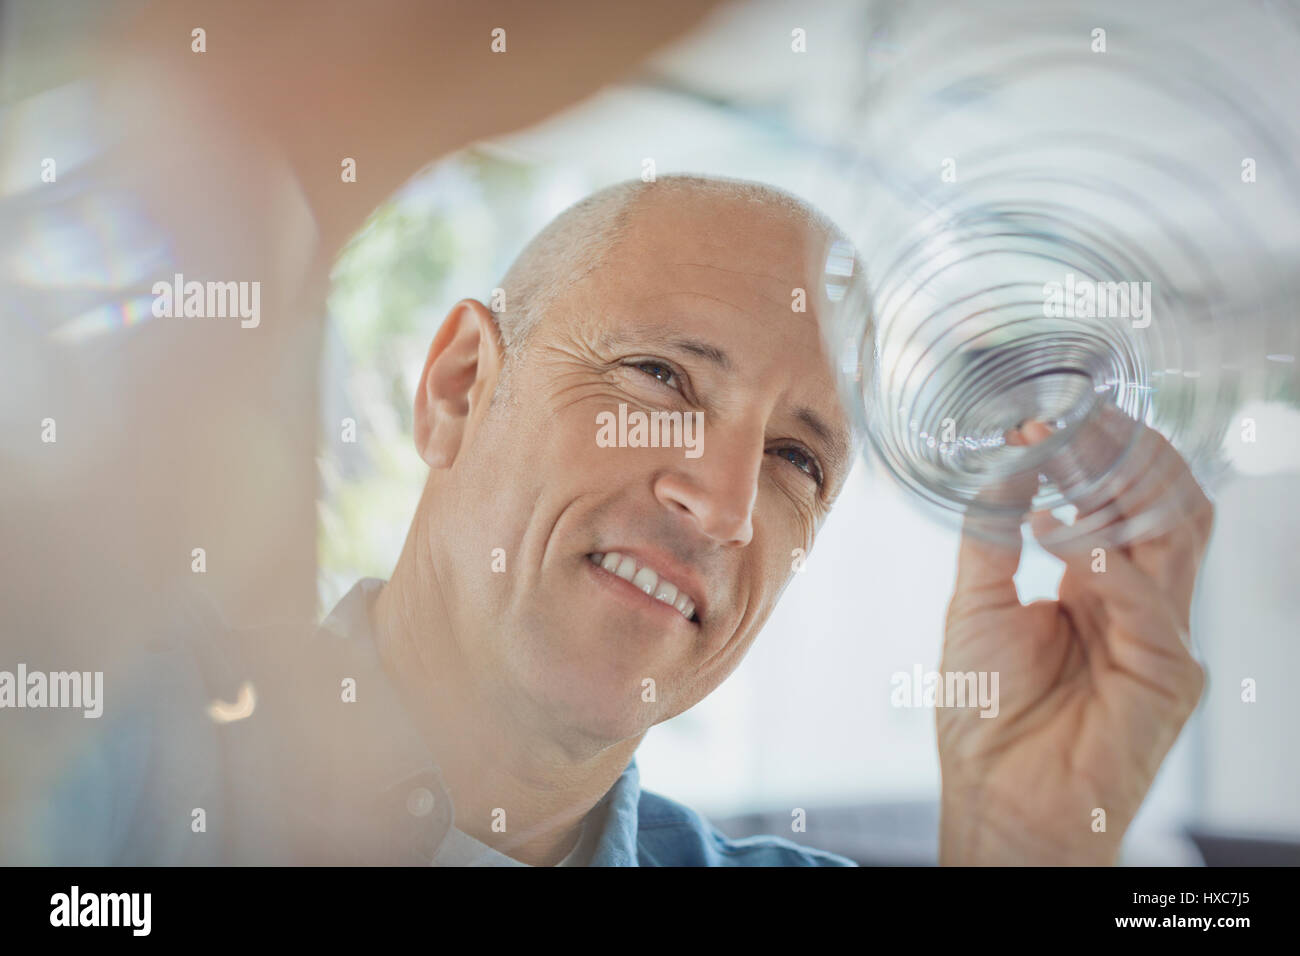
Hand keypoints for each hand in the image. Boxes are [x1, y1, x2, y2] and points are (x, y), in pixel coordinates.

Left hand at [937, 409, 1212, 864]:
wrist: (998, 794)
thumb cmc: (987, 714)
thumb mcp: (976, 603)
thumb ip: (993, 533)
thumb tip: (1007, 465)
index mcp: (1099, 586)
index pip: (1124, 499)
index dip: (1092, 454)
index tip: (1038, 423)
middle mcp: (1137, 602)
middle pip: (1164, 502)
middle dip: (1121, 452)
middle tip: (1069, 421)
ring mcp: (1160, 634)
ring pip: (1176, 531)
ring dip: (1121, 484)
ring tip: (1065, 454)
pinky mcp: (1169, 671)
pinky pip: (1148, 597)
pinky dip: (1102, 556)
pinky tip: (1055, 535)